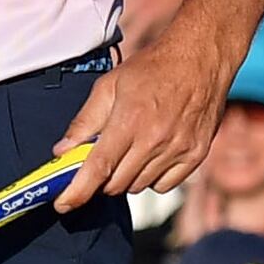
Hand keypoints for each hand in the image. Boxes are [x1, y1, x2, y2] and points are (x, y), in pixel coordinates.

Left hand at [55, 26, 227, 209]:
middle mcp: (155, 140)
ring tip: (132, 148)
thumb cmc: (152, 68)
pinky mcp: (195, 156)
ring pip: (139, 187)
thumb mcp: (109, 85)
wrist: (201, 58)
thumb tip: (62, 152)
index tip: (62, 204)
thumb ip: (85, 121)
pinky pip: (164, 186)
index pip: (98, 168)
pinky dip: (153, 178)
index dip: (77, 192)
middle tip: (102, 159)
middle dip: (101, 178)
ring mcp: (178, 150)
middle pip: (116, 184)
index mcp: (130, 120)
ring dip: (127, 176)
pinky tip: (153, 154)